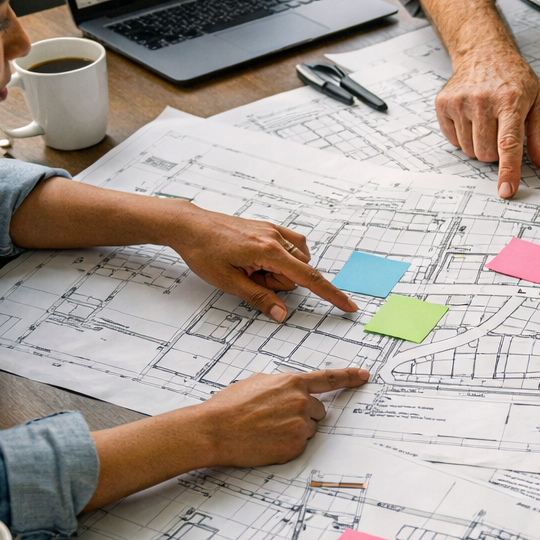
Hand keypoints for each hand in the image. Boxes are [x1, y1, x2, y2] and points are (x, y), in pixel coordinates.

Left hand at [169, 207, 356, 319]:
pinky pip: (291, 246)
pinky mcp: (269, 227)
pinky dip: (283, 258)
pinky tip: (260, 259)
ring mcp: (274, 231)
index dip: (330, 294)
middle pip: (297, 273)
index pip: (308, 278)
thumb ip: (260, 298)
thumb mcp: (228, 282)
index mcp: (268, 252)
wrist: (190, 225)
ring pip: (294, 261)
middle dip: (278, 283)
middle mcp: (276, 238)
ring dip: (277, 271)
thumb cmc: (204, 252)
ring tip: (248, 268)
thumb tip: (282, 314)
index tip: (349, 306)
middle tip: (248, 277)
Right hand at [198, 367, 369, 466]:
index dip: (349, 377)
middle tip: (276, 418)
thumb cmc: (229, 406)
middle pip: (318, 411)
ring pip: (309, 429)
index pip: (329, 379)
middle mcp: (301, 402)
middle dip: (303, 414)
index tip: (364, 376)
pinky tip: (267, 441)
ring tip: (267, 430)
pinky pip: (300, 445)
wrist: (214, 430)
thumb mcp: (257, 382)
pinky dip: (287, 445)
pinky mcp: (295, 446)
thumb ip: (281, 383)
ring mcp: (300, 425)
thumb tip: (289, 388)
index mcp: (292, 383)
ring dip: (295, 430)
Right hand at [434, 48, 539, 198]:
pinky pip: (454, 141)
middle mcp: (482, 100)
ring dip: (480, 145)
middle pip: (487, 153)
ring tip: (486, 122)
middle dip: (496, 152)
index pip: (508, 143)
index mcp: (510, 100)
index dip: (508, 170)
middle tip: (500, 130)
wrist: (484, 53)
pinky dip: (464, 137)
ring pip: (469, 150)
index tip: (506, 190)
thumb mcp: (537, 102)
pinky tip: (471, 117)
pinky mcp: (443, 104)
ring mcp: (460, 101)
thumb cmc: (514, 80)